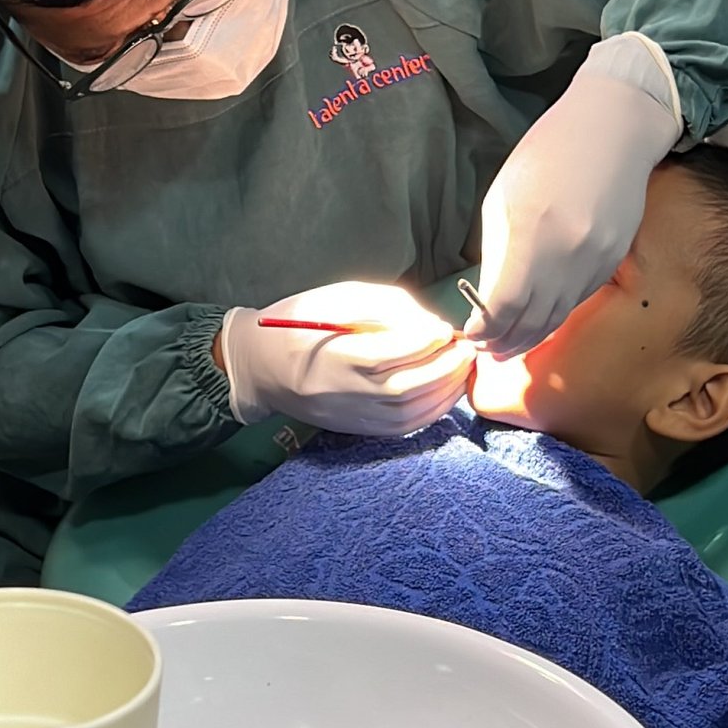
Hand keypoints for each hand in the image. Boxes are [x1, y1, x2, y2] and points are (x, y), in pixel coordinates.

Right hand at [222, 281, 475, 437]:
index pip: (391, 353)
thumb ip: (385, 306)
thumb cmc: (300, 323)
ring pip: (410, 412)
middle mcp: (345, 392)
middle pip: (407, 387)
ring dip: (446, 391)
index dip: (425, 341)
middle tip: (467, 347)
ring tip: (463, 367)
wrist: (261, 367)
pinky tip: (447, 391)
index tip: (444, 327)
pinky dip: (433, 412)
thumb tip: (430, 325)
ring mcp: (352, 416)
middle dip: (445, 367)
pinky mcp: (357, 429)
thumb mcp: (337, 298)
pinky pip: (403, 428)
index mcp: (335, 355)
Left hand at [465, 34, 682, 356]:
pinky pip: (578, 300)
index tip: (469, 335)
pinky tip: (537, 322)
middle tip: (483, 353)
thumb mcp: (504, 198)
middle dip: (504, 343)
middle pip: (533, 322)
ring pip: (558, 317)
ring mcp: (596, 260)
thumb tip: (490, 300)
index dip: (484, 329)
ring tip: (506, 348)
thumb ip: (498, 253)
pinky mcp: (613, 260)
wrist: (613, 130)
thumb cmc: (547, 155)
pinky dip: (554, 317)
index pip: (504, 307)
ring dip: (530, 338)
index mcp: (530, 233)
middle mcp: (567, 254)